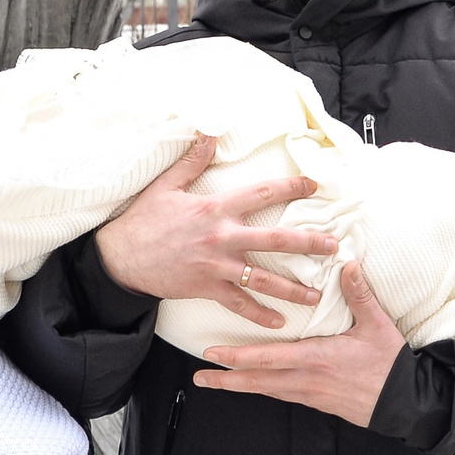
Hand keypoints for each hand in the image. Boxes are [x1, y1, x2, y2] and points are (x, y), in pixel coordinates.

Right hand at [94, 135, 337, 328]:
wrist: (121, 258)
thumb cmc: (143, 220)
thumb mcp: (167, 186)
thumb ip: (192, 161)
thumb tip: (209, 132)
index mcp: (216, 208)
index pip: (262, 194)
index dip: (291, 188)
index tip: (315, 185)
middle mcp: (222, 237)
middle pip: (275, 239)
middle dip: (308, 243)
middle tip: (333, 246)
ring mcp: (217, 266)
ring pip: (264, 279)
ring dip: (293, 288)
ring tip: (317, 295)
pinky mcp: (207, 289)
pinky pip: (239, 305)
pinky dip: (260, 315)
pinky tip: (280, 322)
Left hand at [195, 261, 402, 426]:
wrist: (404, 404)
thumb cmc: (390, 364)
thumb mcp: (377, 326)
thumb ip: (359, 295)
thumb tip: (348, 263)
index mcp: (316, 358)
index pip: (268, 358)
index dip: (238, 357)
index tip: (212, 354)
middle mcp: (306, 379)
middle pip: (257, 381)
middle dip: (226, 379)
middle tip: (199, 376)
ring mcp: (309, 393)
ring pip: (265, 390)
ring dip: (238, 386)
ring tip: (214, 383)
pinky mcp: (316, 401)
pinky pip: (280, 394)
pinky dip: (261, 389)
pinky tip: (251, 385)